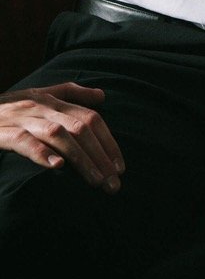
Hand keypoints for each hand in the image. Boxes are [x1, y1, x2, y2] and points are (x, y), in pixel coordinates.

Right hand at [0, 82, 124, 192]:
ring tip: (95, 181)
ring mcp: (20, 118)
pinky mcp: (2, 133)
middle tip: (113, 183)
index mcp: (50, 99)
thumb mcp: (38, 97)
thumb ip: (70, 95)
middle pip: (80, 127)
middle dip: (101, 155)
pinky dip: (42, 153)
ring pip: (59, 134)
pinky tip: (58, 166)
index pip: (90, 118)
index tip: (120, 167)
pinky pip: (24, 141)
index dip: (108, 142)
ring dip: (81, 159)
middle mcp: (39, 106)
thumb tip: (102, 97)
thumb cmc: (6, 110)